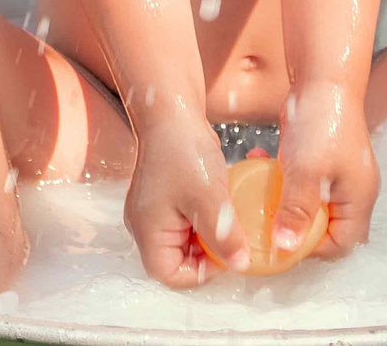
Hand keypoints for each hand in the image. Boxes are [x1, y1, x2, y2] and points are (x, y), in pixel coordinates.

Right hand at [124, 112, 247, 285]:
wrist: (173, 111)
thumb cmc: (184, 152)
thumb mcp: (210, 199)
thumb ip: (224, 237)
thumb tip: (240, 265)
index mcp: (148, 231)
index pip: (170, 275)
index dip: (200, 272)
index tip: (225, 252)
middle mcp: (146, 225)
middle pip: (178, 259)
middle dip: (208, 253)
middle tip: (231, 235)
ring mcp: (155, 211)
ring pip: (186, 240)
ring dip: (210, 234)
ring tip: (228, 218)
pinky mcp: (166, 198)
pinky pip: (187, 221)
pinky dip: (207, 219)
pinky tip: (223, 204)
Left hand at [274, 84, 379, 259]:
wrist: (322, 78)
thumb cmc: (321, 124)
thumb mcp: (306, 172)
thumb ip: (297, 212)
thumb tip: (285, 247)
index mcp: (358, 200)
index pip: (340, 245)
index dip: (310, 249)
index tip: (279, 241)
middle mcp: (351, 192)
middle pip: (324, 228)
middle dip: (293, 228)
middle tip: (265, 222)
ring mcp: (336, 175)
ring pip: (308, 205)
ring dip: (282, 202)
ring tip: (259, 195)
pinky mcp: (319, 160)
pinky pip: (300, 183)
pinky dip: (280, 179)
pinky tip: (260, 163)